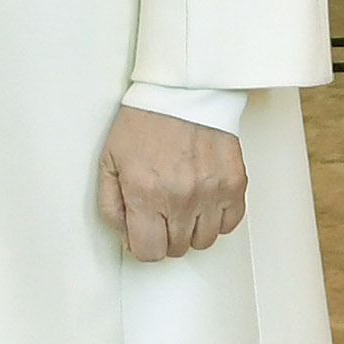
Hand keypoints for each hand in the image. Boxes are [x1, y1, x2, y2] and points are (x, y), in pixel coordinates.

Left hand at [97, 105, 246, 261]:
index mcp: (145, 193)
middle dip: (165, 234)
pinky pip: (229, 223)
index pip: (148, 252)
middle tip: (160, 208)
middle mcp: (180, 198)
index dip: (142, 245)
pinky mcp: (234, 184)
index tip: (142, 232)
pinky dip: (216, 217)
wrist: (181, 91)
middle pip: (176, 249)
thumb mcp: (109, 161)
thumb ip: (111, 206)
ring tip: (182, 201)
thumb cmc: (145, 121)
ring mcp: (211, 193)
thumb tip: (125, 238)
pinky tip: (203, 199)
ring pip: (204, 241)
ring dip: (191, 228)